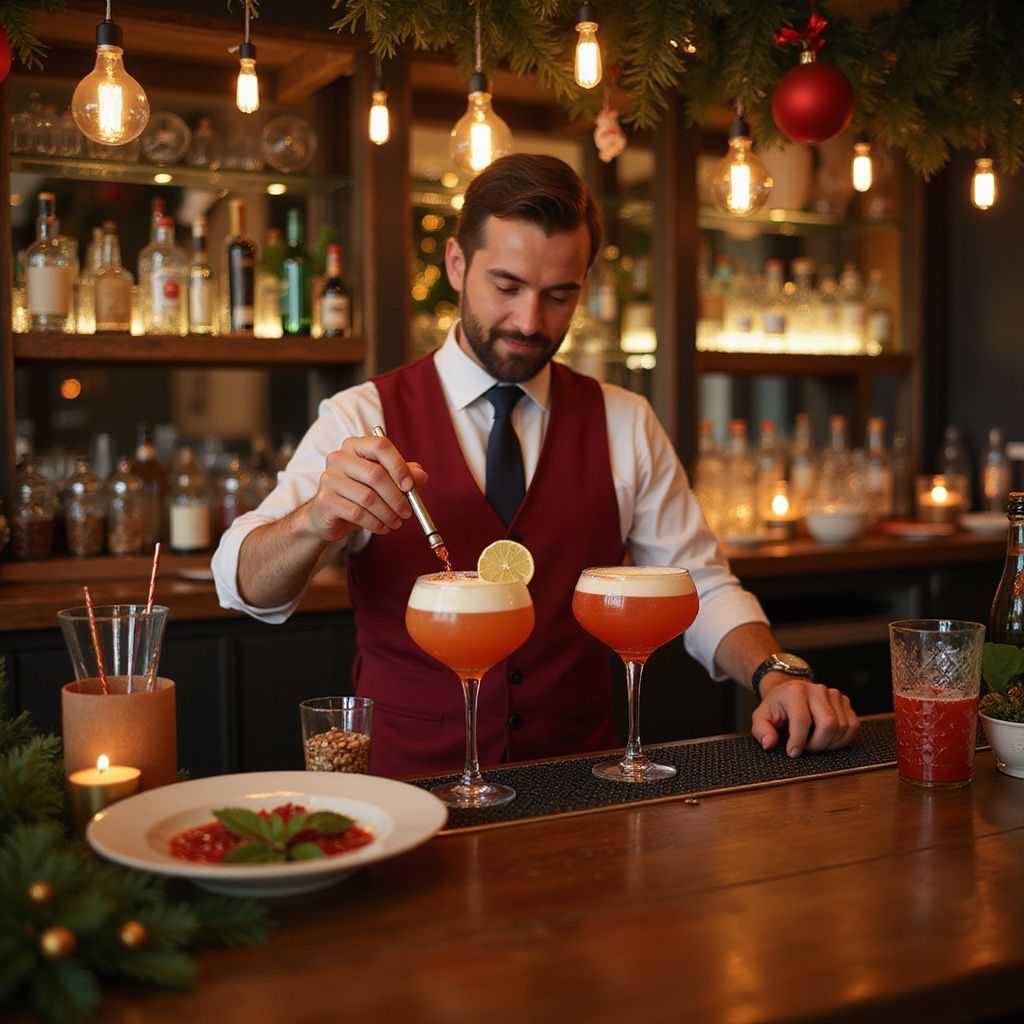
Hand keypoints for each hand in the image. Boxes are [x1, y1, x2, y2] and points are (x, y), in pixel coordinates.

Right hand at [303, 434, 428, 542]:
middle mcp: (339, 457)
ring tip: (396, 522)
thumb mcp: (383, 481)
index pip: (380, 446)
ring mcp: (329, 478)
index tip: (410, 487)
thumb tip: (421, 475)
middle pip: (376, 474)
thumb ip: (403, 475)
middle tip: (407, 512)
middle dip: (397, 497)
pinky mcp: (324, 500)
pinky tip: (382, 527)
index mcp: (355, 446)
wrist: (327, 514)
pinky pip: (357, 513)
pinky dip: (375, 523)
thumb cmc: (358, 494)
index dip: (399, 466)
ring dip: (388, 514)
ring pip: (367, 497)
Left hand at [750, 674, 859, 757]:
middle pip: (828, 724)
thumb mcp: (761, 717)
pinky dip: (843, 739)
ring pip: (843, 727)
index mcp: (795, 691)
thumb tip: (769, 743)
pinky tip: (828, 740)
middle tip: (806, 749)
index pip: (802, 719)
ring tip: (815, 744)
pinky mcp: (845, 701)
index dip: (799, 741)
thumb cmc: (777, 707)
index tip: (793, 753)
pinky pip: (853, 726)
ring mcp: (834, 694)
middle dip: (818, 744)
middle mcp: (817, 689)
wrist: (790, 691)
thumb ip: (761, 730)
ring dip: (830, 744)